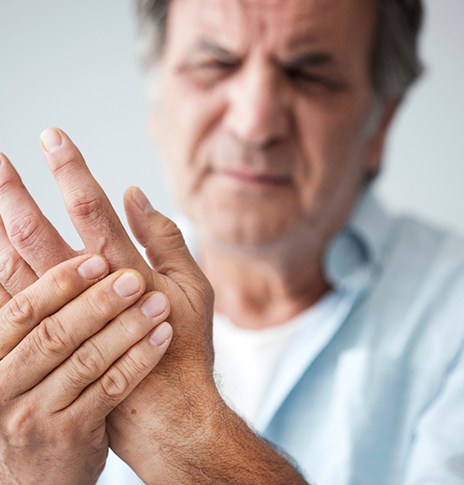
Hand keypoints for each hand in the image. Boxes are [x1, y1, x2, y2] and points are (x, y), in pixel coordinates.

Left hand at [0, 131, 306, 483]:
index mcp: (127, 272)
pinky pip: (12, 310)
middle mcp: (89, 294)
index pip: (91, 210)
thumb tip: (135, 195)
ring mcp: (66, 323)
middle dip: (13, 195)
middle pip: (38, 235)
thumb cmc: (187, 345)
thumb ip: (165, 238)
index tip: (53, 138)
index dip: (71, 172)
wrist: (169, 412)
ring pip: (16, 269)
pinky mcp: (55, 348)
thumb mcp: (193, 287)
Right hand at [0, 254, 171, 483]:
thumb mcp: (19, 360)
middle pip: (55, 334)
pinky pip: (109, 390)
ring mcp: (36, 413)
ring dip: (126, 328)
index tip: (97, 259)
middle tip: (135, 278)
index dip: (60, 282)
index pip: (24, 311)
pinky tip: (161, 337)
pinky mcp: (70, 434)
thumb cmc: (37, 397)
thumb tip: (23, 253)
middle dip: (98, 302)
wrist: (39, 471)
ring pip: (86, 361)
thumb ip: (31, 318)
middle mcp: (6, 384)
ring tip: (159, 304)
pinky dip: (138, 360)